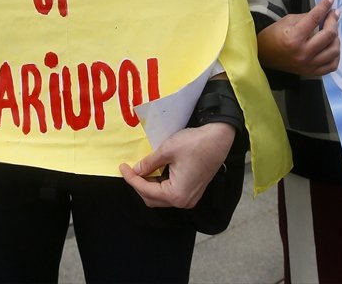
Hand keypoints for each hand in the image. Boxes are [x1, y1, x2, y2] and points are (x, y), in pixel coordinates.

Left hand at [120, 122, 235, 208]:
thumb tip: (136, 170)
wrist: (219, 139)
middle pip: (152, 199)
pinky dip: (160, 185)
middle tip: (130, 170)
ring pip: (161, 197)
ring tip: (140, 170)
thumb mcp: (167, 151)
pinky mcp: (193, 192)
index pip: (146, 190)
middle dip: (139, 185)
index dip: (131, 179)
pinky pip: (171, 193)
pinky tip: (154, 172)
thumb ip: (149, 164)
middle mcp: (183, 201)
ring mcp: (190, 198)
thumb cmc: (195, 144)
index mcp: (176, 194)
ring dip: (149, 185)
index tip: (122, 167)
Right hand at [257, 0, 340, 75]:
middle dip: (333, 21)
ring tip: (331, 31)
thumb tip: (324, 13)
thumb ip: (306, 17)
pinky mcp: (311, 72)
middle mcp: (303, 53)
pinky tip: (331, 46)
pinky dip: (335, 55)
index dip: (325, 6)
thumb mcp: (287, 21)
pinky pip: (332, 65)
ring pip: (334, 50)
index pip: (315, 18)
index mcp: (294, 38)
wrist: (263, 55)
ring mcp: (309, 65)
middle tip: (333, 14)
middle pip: (329, 35)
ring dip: (336, 38)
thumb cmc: (273, 35)